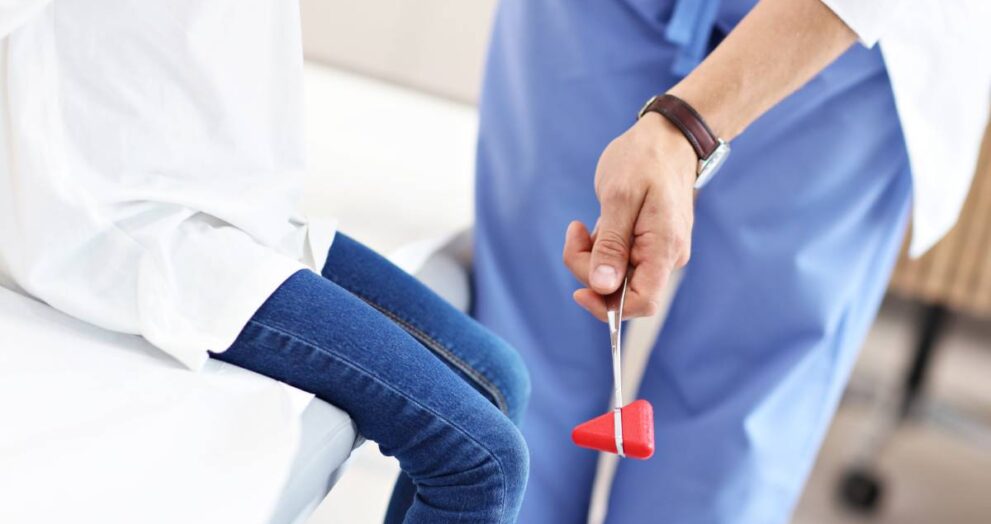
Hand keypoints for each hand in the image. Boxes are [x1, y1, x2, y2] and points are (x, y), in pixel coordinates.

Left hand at [562, 112, 696, 320]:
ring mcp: (658, 252)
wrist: (667, 137)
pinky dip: (600, 249)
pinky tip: (599, 224)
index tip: (579, 290)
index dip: (608, 307)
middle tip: (576, 231)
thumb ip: (610, 244)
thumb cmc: (644, 160)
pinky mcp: (647, 245)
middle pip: (621, 291)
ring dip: (592, 257)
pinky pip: (618, 262)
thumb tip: (603, 287)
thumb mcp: (619, 197)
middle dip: (590, 269)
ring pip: (616, 277)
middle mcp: (665, 257)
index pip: (642, 302)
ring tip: (587, 224)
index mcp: (664, 248)